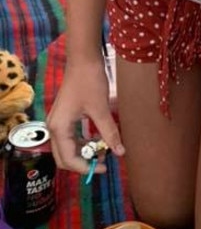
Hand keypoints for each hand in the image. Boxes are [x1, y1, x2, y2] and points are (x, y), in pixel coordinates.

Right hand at [47, 57, 124, 177]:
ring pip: (67, 148)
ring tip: (104, 150)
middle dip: (83, 163)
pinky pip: (71, 137)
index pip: (69, 159)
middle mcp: (53, 128)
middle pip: (64, 157)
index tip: (105, 168)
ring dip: (84, 152)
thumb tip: (120, 152)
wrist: (83, 59)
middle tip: (103, 163)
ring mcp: (57, 122)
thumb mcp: (101, 109)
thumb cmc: (90, 82)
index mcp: (59, 128)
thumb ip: (109, 133)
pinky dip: (83, 142)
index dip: (86, 167)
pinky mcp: (64, 117)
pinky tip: (98, 139)